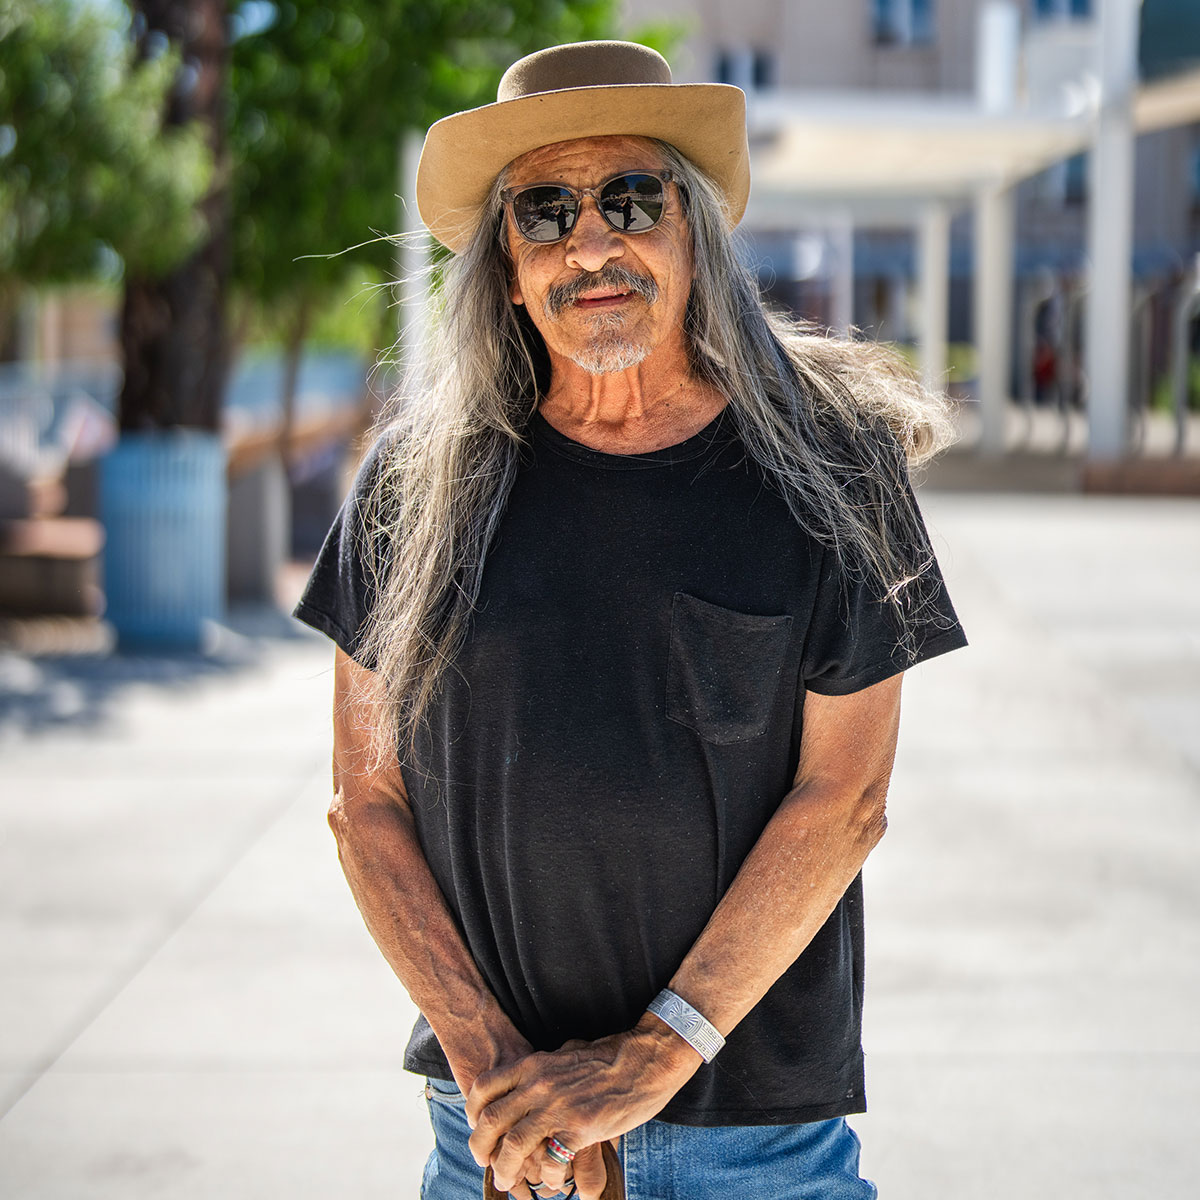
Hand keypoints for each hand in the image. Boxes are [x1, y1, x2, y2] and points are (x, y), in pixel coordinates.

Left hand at [465, 1016, 699, 1196]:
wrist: (644, 1060)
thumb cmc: (611, 1055)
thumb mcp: (568, 1051)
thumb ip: (548, 1065)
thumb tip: (537, 1070)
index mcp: (534, 1065)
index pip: (484, 1087)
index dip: (472, 1113)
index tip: (476, 1128)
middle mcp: (539, 1085)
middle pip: (490, 1121)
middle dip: (480, 1148)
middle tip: (484, 1163)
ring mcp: (558, 1107)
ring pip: (514, 1146)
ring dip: (506, 1170)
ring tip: (507, 1181)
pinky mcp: (579, 1129)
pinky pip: (551, 1161)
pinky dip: (548, 1176)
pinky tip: (554, 1180)